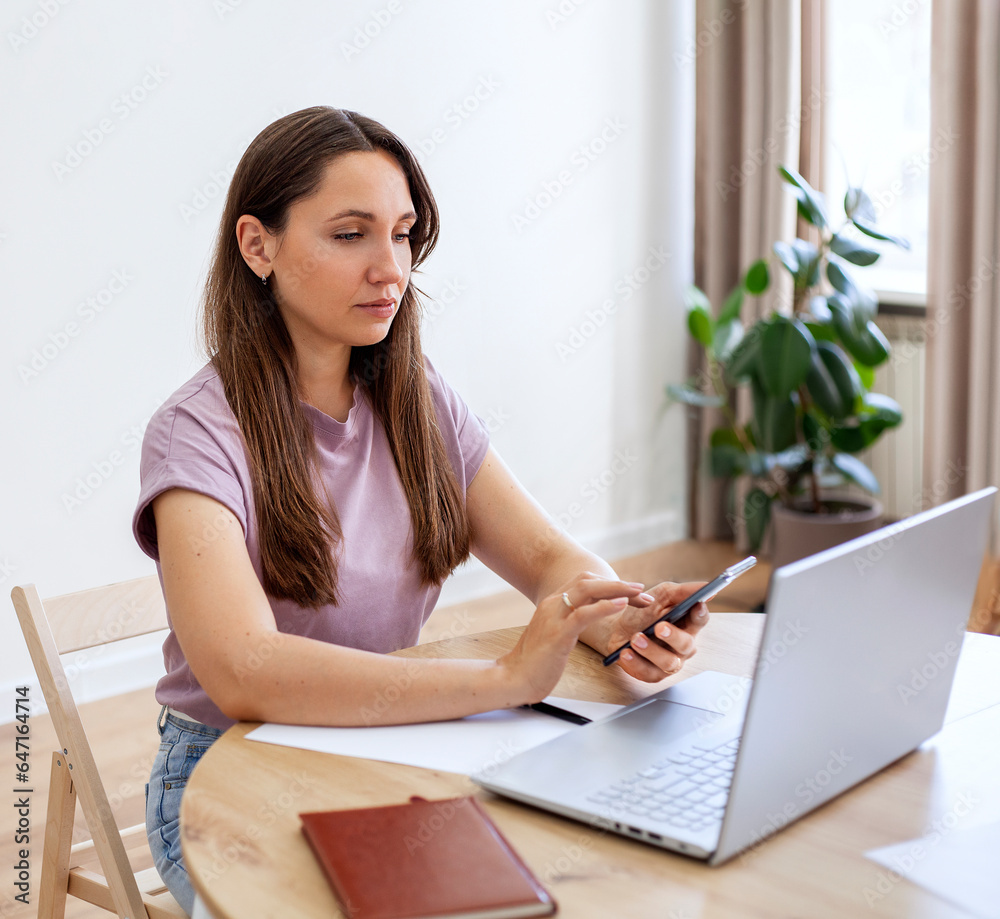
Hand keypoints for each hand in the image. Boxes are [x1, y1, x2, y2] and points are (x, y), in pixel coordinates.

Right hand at [497, 572, 647, 703]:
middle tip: (642, 591)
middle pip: (588, 581)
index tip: (630, 592)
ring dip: (617, 589)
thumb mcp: (554, 634)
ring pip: (587, 590)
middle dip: (618, 583)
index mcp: (552, 603)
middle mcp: (552, 604)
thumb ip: (569, 622)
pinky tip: (622, 605)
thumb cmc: (536, 661)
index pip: (584, 582)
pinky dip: (605, 607)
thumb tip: (591, 619)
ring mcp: (553, 617)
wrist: (514, 678)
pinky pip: (583, 614)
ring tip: (638, 594)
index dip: (609, 583)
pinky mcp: (557, 634)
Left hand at [585, 580, 709, 682]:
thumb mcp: (660, 595)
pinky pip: (648, 673)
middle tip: (659, 626)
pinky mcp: (653, 674)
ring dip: (651, 650)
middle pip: (686, 644)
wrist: (617, 628)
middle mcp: (683, 645)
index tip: (696, 605)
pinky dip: (635, 663)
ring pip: (669, 662)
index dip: (700, 614)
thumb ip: (682, 591)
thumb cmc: (643, 611)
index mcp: (687, 624)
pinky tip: (625, 653)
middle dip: (673, 636)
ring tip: (635, 638)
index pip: (700, 620)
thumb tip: (706, 586)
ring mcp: (670, 661)